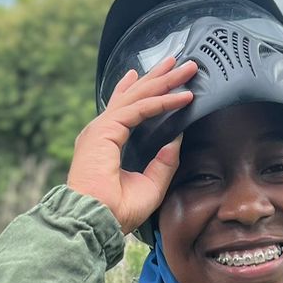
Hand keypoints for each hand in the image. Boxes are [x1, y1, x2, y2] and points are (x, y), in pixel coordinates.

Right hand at [67, 57, 196, 233]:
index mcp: (106, 142)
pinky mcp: (106, 130)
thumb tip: (178, 137)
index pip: (126, 108)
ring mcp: (101, 128)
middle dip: (158, 77)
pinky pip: (140, 109)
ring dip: (164, 81)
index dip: (144, 91)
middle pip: (134, 95)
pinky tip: (182, 97)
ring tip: (186, 68)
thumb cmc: (117, 210)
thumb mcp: (150, 184)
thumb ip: (164, 161)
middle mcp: (101, 130)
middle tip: (179, 62)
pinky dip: (162, 101)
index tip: (163, 79)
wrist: (96, 221)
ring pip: (138, 96)